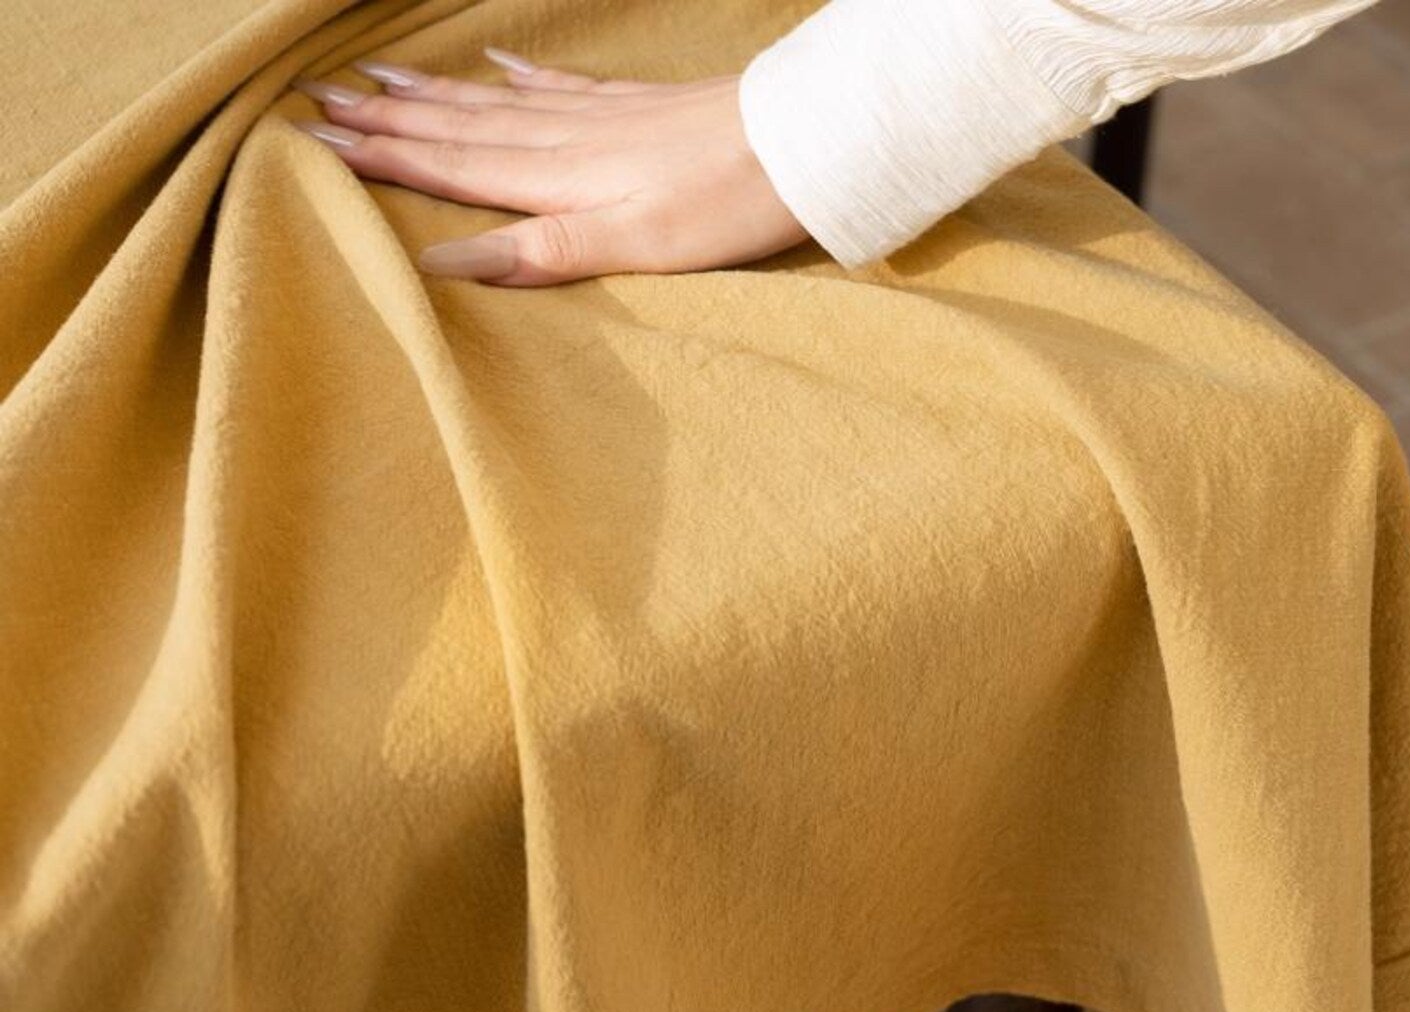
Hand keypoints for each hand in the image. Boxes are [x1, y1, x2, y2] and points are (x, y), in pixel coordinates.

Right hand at [292, 48, 808, 285]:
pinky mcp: (635, 107)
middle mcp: (565, 140)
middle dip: (387, 119)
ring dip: (434, 94)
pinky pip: (556, 85)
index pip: (449, 167)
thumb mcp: (631, 246)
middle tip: (319, 100)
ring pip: (495, 103)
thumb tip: (442, 259)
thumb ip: (537, 253)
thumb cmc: (722, 207)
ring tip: (378, 76)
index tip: (315, 138)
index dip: (381, 155)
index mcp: (556, 181)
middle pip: (459, 129)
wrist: (800, 144)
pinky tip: (494, 61)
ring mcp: (599, 117)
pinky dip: (516, 75)